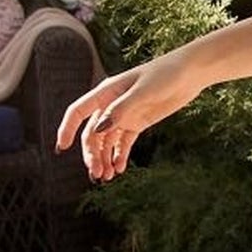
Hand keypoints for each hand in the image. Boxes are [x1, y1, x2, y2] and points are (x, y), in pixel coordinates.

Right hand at [56, 43, 205, 182]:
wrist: (189, 74)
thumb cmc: (165, 75)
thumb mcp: (143, 92)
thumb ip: (121, 110)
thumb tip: (98, 130)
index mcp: (106, 92)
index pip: (78, 112)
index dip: (67, 129)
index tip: (61, 149)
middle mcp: (111, 105)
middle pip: (92, 133)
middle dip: (92, 154)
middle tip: (97, 173)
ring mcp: (124, 115)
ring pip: (106, 141)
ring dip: (104, 159)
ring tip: (108, 177)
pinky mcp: (137, 123)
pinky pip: (123, 142)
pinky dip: (120, 156)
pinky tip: (120, 168)